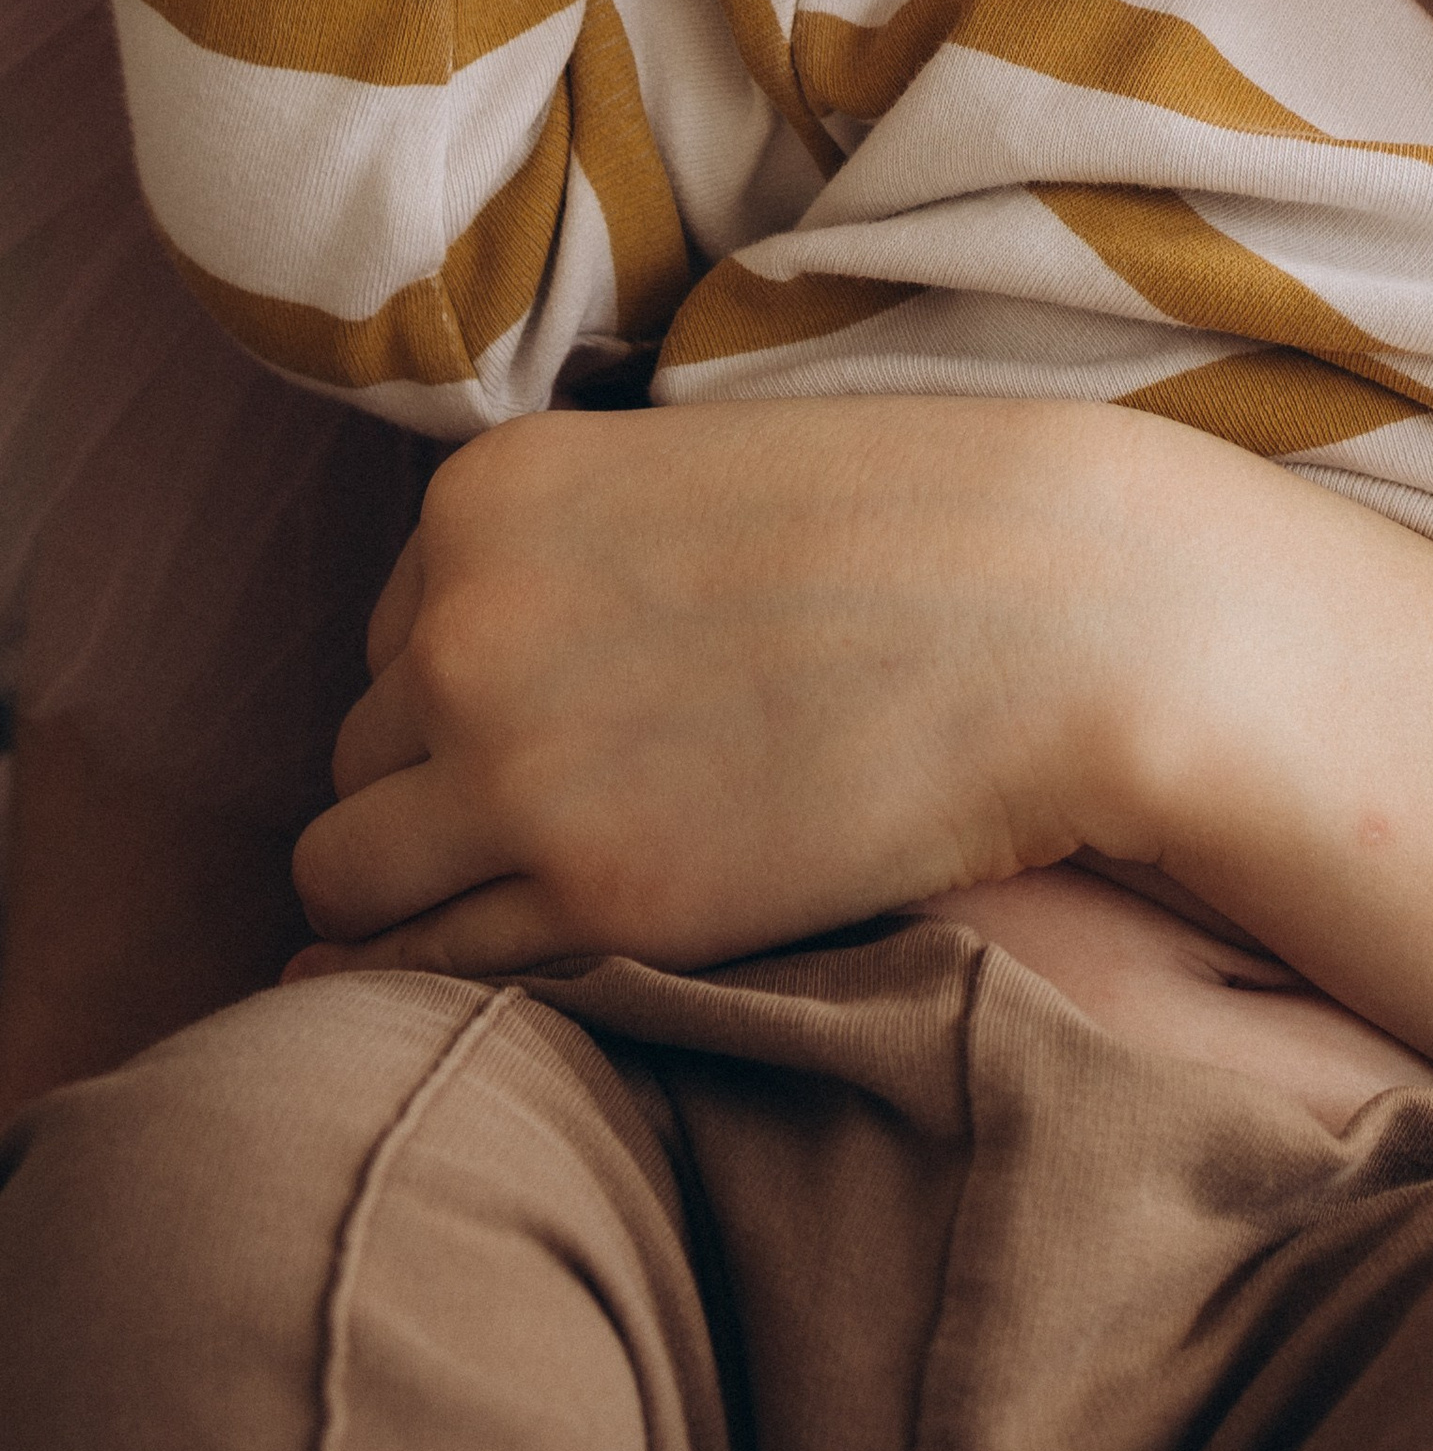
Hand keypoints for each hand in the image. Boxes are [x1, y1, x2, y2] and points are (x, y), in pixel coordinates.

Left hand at [289, 401, 1179, 979]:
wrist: (1066, 612)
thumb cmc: (916, 529)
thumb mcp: (697, 479)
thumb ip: (575, 551)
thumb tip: (483, 660)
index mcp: (486, 497)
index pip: (395, 629)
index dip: (474, 687)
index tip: (582, 712)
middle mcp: (461, 624)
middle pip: (361, 751)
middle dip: (443, 788)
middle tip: (584, 808)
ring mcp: (512, 766)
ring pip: (348, 871)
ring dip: (428, 889)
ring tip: (557, 892)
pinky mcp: (592, 898)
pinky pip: (428, 966)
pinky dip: (458, 972)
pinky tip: (545, 957)